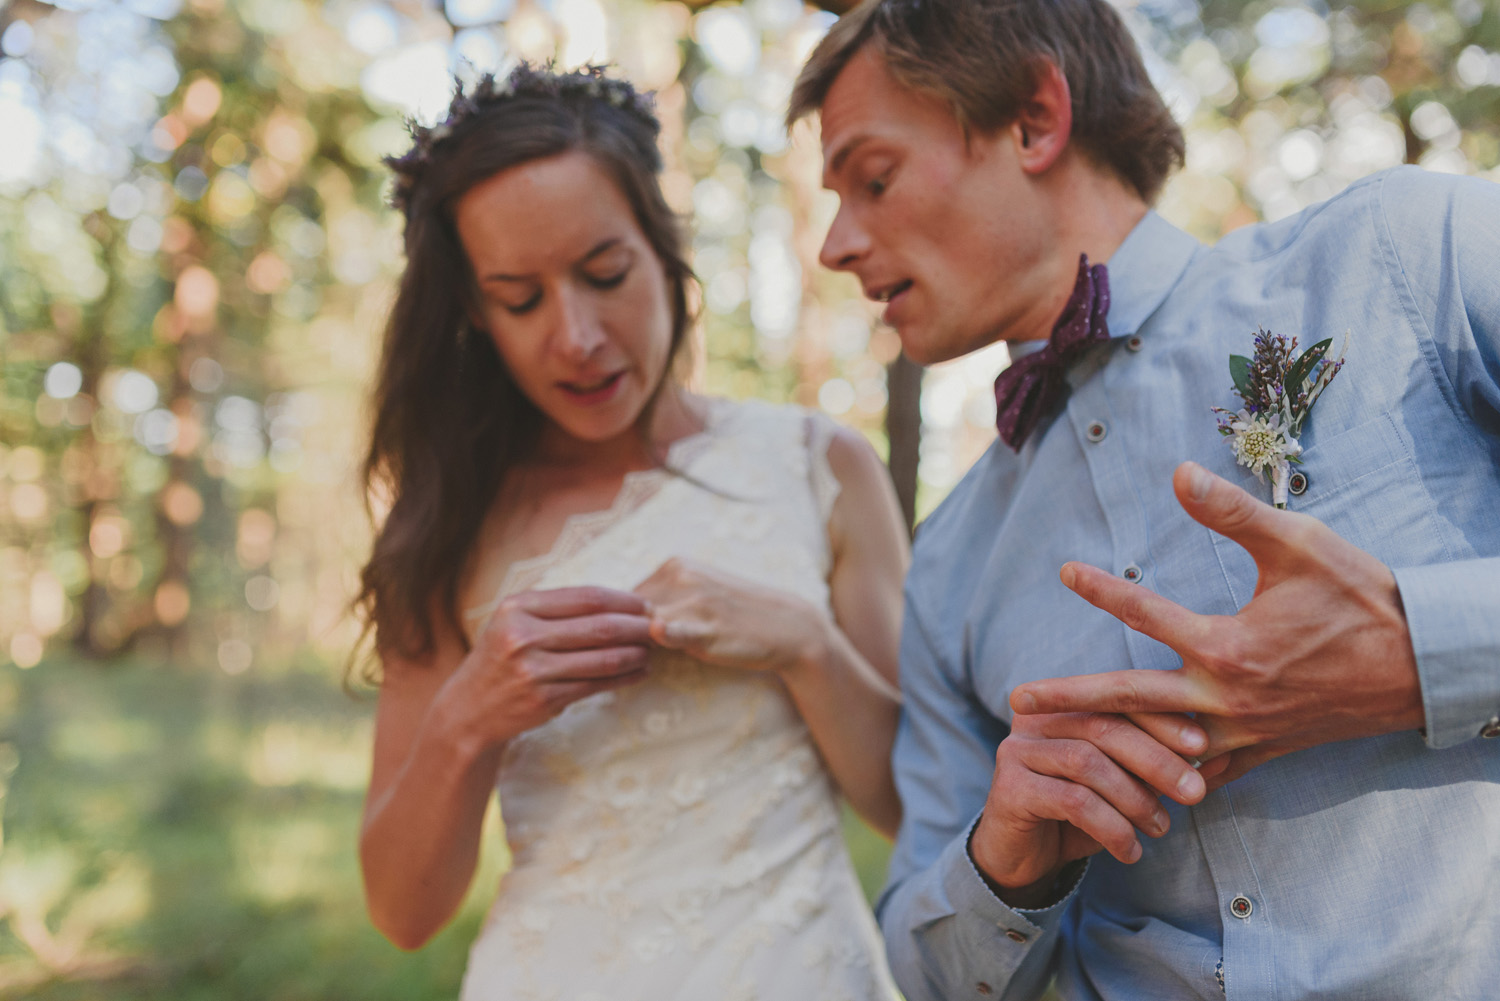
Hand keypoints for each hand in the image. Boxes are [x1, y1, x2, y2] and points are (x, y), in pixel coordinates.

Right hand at [449, 587, 652, 745]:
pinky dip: (624, 678)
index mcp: (519, 607)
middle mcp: (523, 635)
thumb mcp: (514, 622)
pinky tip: (639, 672)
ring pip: (603, 658)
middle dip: (637, 626)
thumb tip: (616, 601)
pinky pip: (597, 685)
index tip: (646, 604)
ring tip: (652, 650)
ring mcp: (534, 669)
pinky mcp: (545, 699)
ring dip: (636, 653)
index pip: (586, 597)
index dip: (623, 600)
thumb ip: (556, 609)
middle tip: (659, 627)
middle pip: (600, 626)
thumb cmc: (501, 660)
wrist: (468, 710)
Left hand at [634, 557, 824, 673]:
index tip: (620, 641)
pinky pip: (677, 630)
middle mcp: (681, 577)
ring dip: (634, 644)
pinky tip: (656, 632)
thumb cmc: (735, 612)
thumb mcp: (697, 589)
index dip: (618, 621)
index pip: (624, 595)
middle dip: (621, 634)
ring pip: (642, 623)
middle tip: (622, 656)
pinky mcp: (708, 628)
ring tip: (636, 663)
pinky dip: (664, 631)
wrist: (787, 627)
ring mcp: (695, 602)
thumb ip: (662, 595)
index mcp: (675, 564)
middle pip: (628, 610)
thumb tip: (619, 613)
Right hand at [971, 711, 1213, 905]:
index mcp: (1063, 704)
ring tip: (1160, 828)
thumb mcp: (1126, 788)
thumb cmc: (1079, 815)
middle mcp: (1035, 718)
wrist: (1022, 858)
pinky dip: (1111, 827)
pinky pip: (1072, 801)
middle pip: (1104, 726)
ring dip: (1134, 798)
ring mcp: (1018, 750)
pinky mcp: (1009, 787)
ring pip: (1088, 763)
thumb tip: (1221, 759)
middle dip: (1156, 760)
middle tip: (1194, 793)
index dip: (1161, 719)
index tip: (1203, 745)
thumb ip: (1161, 770)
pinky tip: (1130, 850)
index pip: (1117, 700)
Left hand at [1011, 461, 1423, 787]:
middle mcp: (1225, 699)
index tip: (1064, 570)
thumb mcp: (1299, 544)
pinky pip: (1201, 774)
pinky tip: (1134, 781)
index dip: (1101, 589)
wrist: (1420, 665)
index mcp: (1228, 648)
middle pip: (1128, 701)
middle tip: (1017, 706)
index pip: (1145, 614)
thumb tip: (1179, 472)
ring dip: (1109, 746)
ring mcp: (1242, 732)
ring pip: (1158, 749)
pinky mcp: (1262, 751)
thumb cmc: (1360, 598)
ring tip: (1062, 747)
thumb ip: (1232, 512)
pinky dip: (1164, 778)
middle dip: (1069, 702)